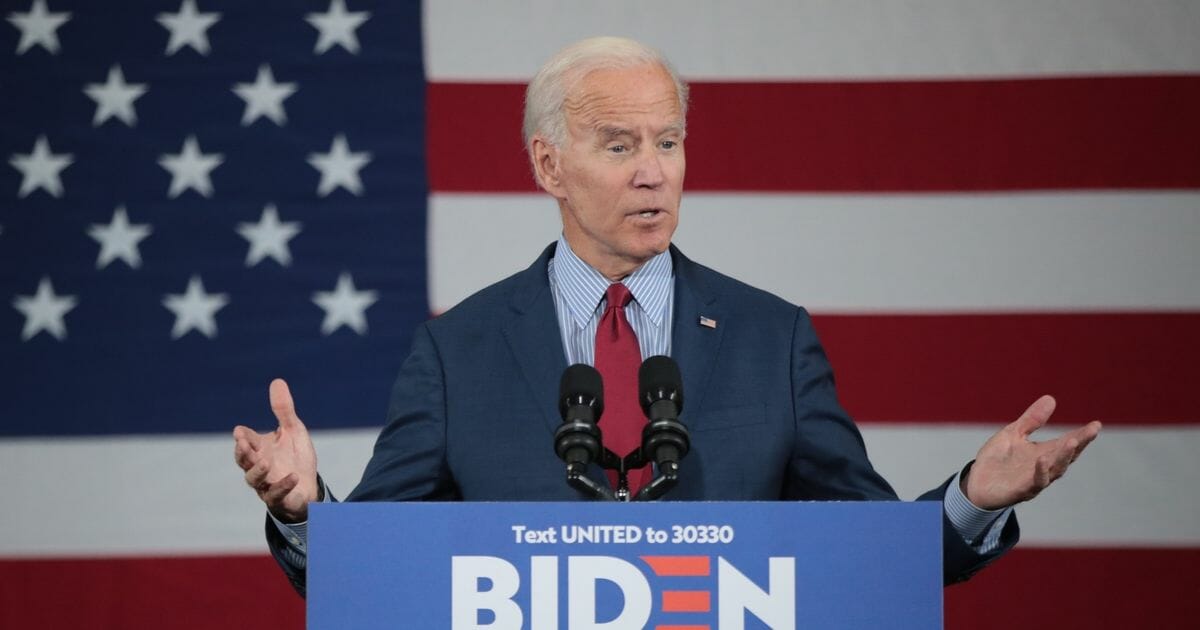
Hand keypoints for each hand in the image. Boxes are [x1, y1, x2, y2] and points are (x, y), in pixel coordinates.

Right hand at [233, 379, 319, 521]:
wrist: (309, 487)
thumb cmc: (296, 457)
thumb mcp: (293, 430)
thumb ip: (284, 410)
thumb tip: (277, 381)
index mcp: (260, 449)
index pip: (246, 441)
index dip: (242, 437)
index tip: (240, 432)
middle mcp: (259, 466)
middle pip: (244, 461)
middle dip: (242, 453)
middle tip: (242, 444)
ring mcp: (267, 483)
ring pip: (253, 480)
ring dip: (258, 471)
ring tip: (266, 461)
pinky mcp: (279, 498)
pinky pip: (276, 494)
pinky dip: (283, 485)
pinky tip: (293, 476)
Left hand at [964, 395, 1101, 509]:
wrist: (975, 483)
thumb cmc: (997, 460)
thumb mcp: (1013, 434)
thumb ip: (1032, 420)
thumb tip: (1051, 398)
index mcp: (1043, 453)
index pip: (1067, 443)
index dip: (1082, 435)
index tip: (1096, 424)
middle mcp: (1044, 467)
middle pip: (1066, 456)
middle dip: (1079, 443)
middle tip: (1091, 431)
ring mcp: (1034, 480)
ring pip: (1055, 470)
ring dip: (1064, 456)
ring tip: (1072, 440)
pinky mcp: (1021, 490)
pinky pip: (1035, 482)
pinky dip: (1040, 471)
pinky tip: (1042, 459)